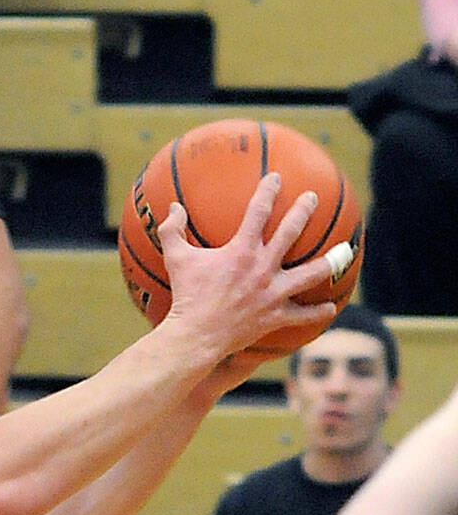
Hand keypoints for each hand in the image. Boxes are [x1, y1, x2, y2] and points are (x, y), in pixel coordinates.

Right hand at [161, 176, 337, 366]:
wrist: (196, 335)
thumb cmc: (186, 296)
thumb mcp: (176, 258)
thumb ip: (173, 230)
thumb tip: (173, 207)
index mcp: (241, 251)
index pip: (258, 211)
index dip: (268, 190)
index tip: (276, 178)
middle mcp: (263, 267)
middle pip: (291, 232)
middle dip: (303, 210)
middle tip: (312, 198)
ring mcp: (272, 293)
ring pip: (309, 274)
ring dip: (328, 262)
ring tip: (342, 253)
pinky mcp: (275, 316)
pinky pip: (302, 314)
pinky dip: (317, 312)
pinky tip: (330, 307)